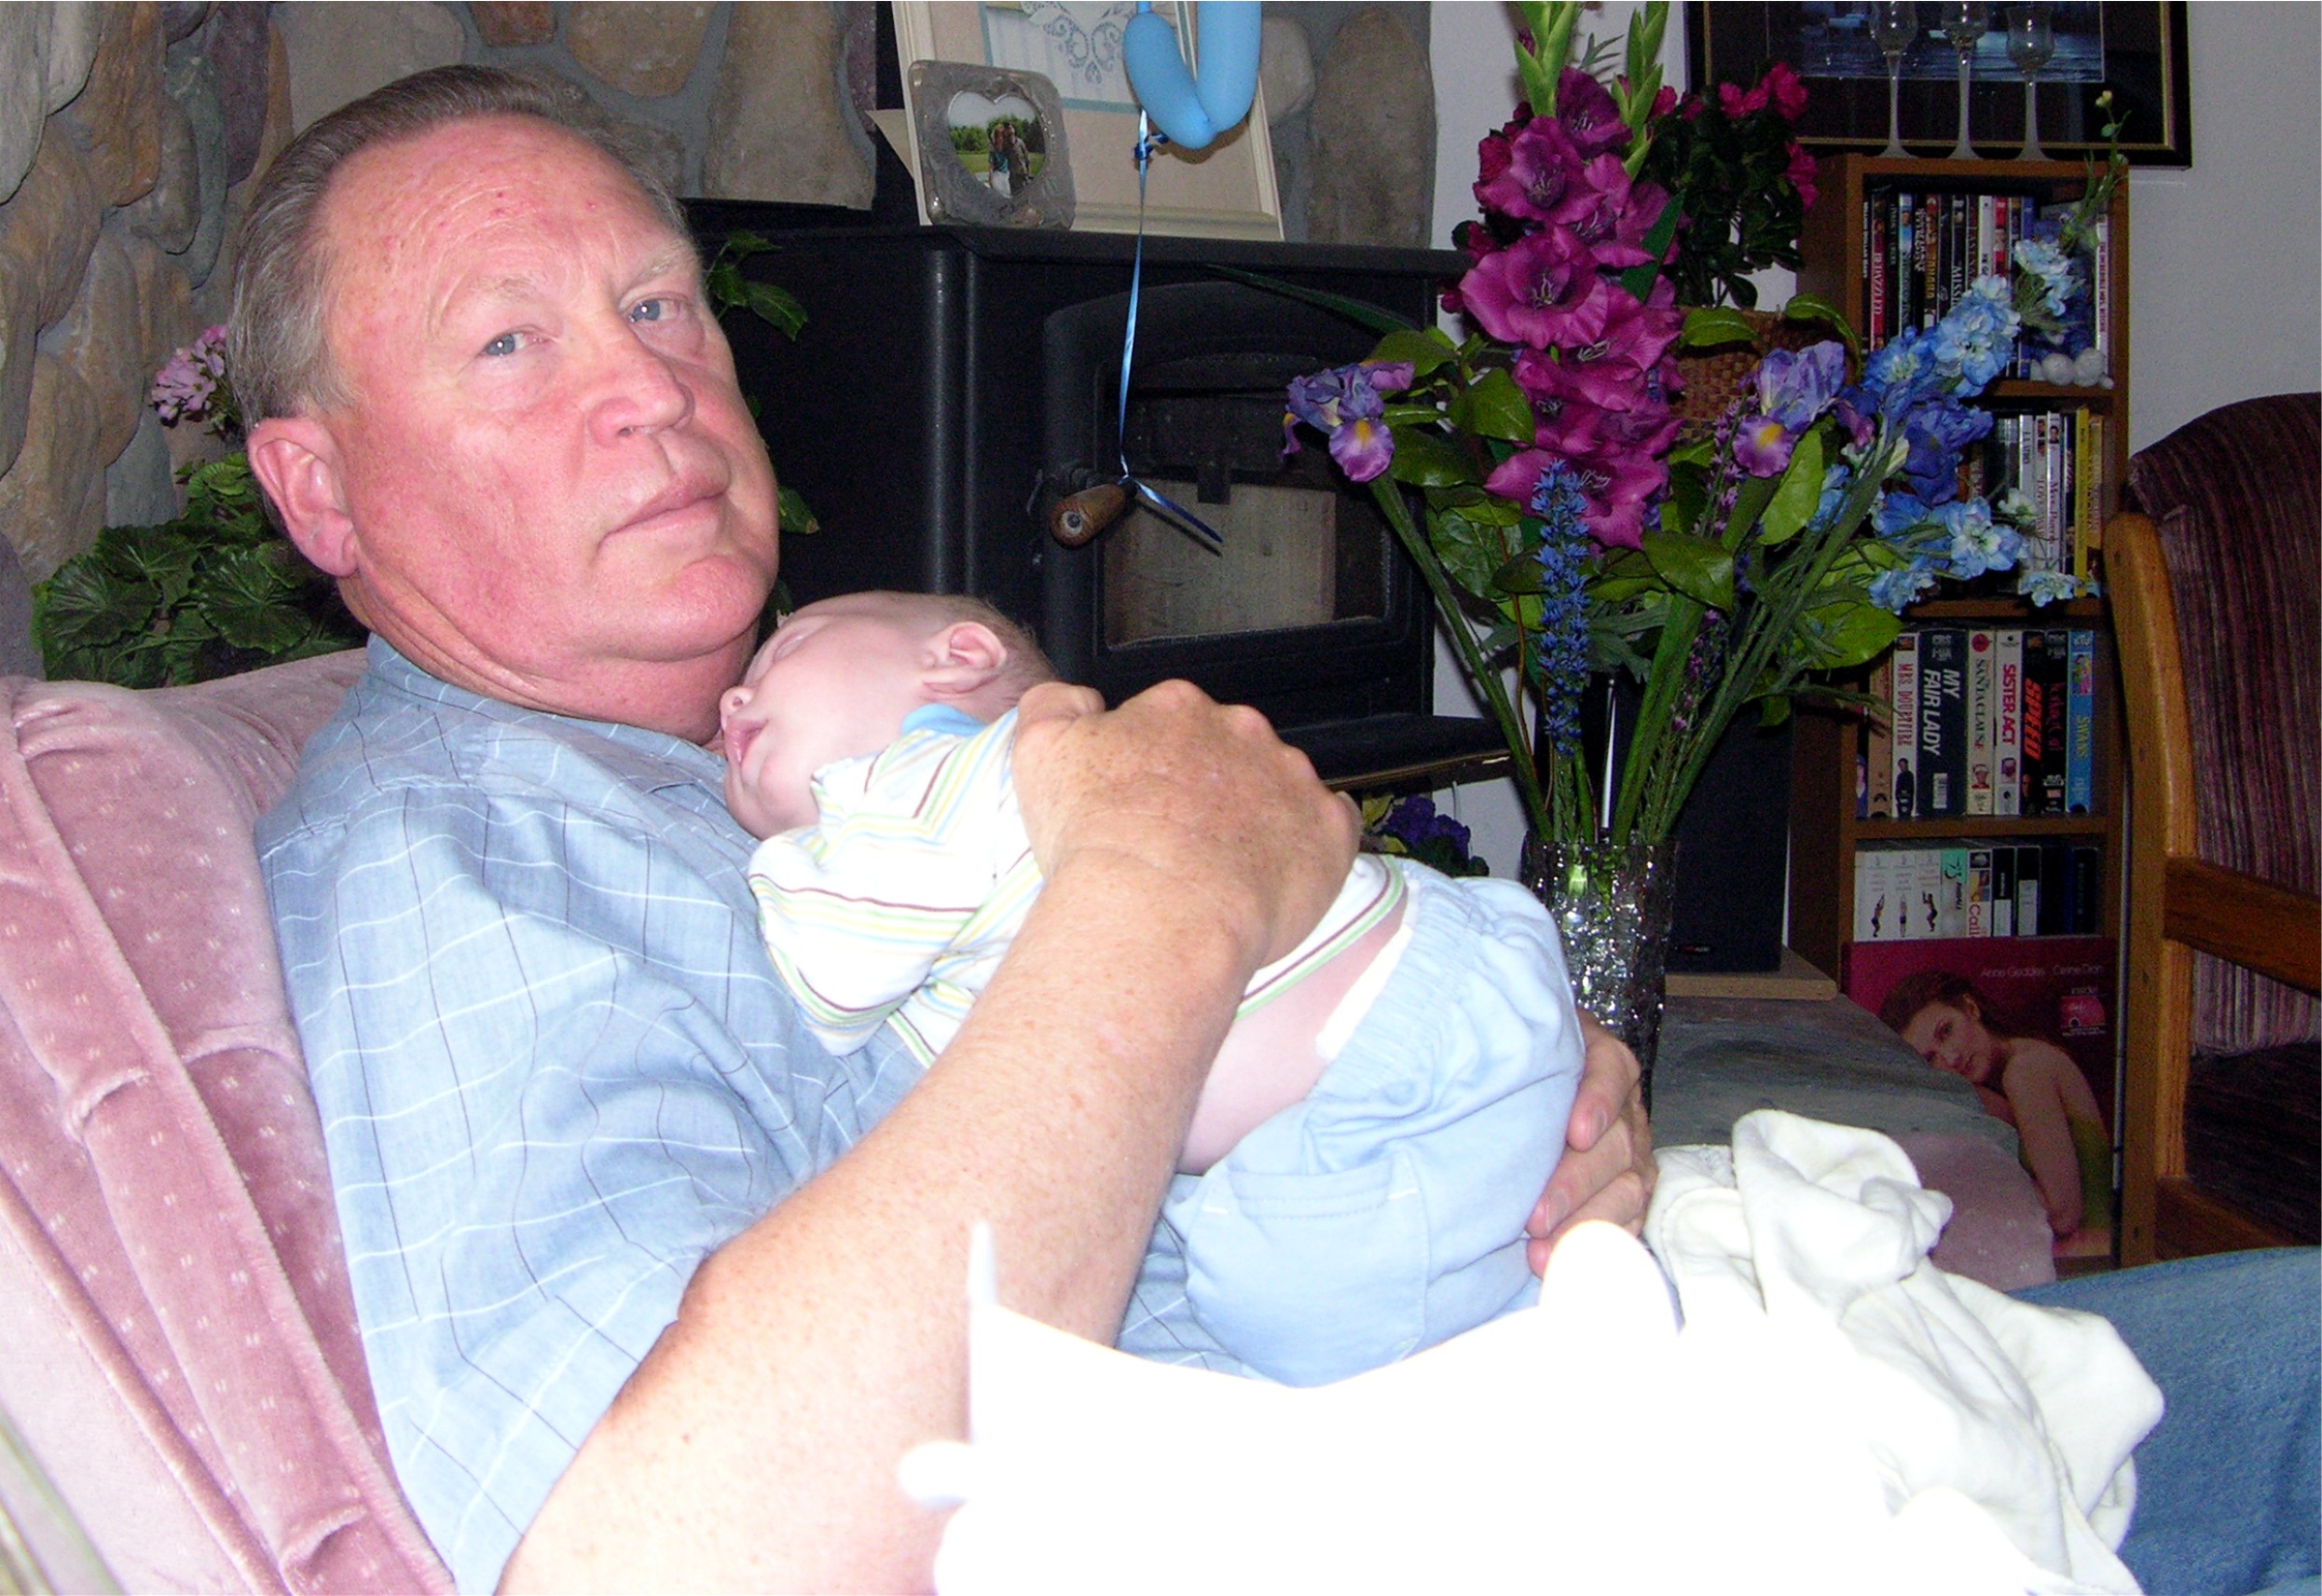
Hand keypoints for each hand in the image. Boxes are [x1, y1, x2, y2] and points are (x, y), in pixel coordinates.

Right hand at [1012, 679, 1359, 971]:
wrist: (1156, 911)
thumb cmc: (1098, 842)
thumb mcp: (1039, 754)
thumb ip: (1054, 707)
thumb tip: (1076, 697)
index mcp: (1176, 709)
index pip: (1170, 722)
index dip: (1155, 765)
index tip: (1143, 802)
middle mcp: (1240, 730)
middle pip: (1229, 750)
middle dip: (1210, 785)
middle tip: (1181, 840)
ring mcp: (1290, 778)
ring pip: (1279, 785)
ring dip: (1260, 814)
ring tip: (1226, 867)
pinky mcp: (1328, 830)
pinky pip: (1330, 825)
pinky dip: (1309, 845)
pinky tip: (1277, 873)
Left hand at [1527, 1010, 1653, 1270]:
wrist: (1536, 1077)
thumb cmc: (1520, 1059)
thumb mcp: (1518, 1039)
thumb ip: (1502, 1046)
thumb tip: (1453, 1059)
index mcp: (1603, 1059)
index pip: (1610, 1072)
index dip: (1598, 1102)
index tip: (1575, 1133)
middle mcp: (1626, 1107)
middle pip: (1615, 1144)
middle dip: (1574, 1184)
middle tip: (1534, 1218)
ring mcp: (1634, 1151)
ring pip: (1626, 1190)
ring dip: (1584, 1224)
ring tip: (1541, 1252)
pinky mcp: (1630, 1189)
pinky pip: (1627, 1221)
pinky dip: (1596, 1244)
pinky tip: (1563, 1262)